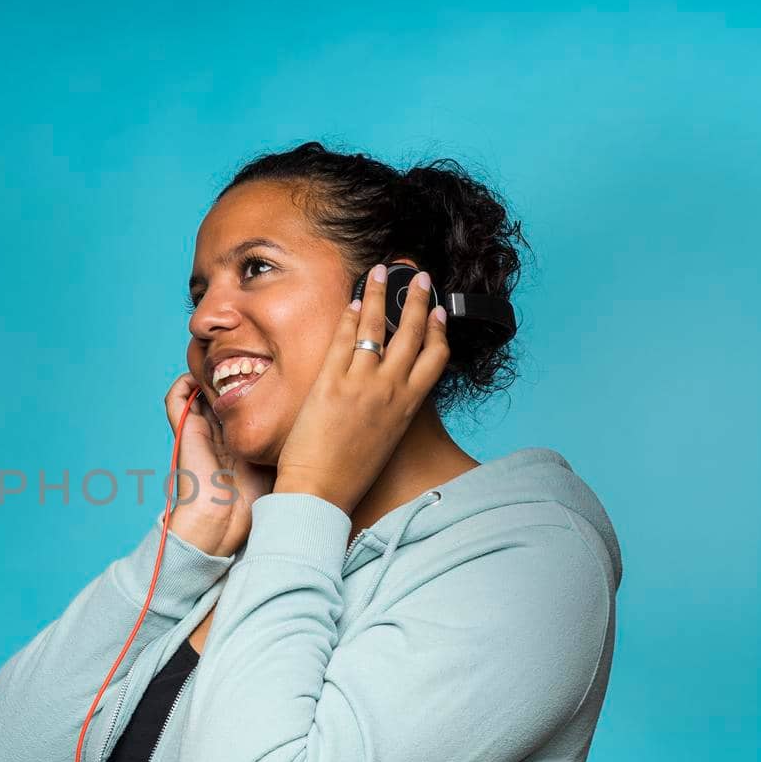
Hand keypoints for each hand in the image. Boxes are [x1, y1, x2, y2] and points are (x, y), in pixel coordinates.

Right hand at [162, 372, 275, 555]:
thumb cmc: (254, 503)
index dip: (253, 388)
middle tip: (253, 358)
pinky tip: (205, 375)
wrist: (222, 522)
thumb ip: (289, 444)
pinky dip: (185, 381)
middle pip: (220, 395)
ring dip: (209, 375)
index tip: (273, 373)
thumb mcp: (279, 465)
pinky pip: (175, 397)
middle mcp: (216, 434)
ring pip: (197, 390)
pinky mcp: (184, 429)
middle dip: (233, 375)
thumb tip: (319, 421)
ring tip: (227, 361)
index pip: (243, 407)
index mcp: (237, 444)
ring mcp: (198, 430)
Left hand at [272, 264, 449, 516]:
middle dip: (418, 299)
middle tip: (419, 276)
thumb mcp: (384, 439)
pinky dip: (349, 316)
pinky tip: (350, 301)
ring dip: (379, 294)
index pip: (436, 358)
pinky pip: (344, 340)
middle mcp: (390, 391)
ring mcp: (362, 385)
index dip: (440, 330)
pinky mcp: (331, 383)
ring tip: (381, 271)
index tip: (439, 311)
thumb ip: (391, 411)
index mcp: (408, 406)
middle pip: (413, 333)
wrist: (320, 490)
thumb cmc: (349, 473)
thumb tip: (388, 393)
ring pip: (377, 327)